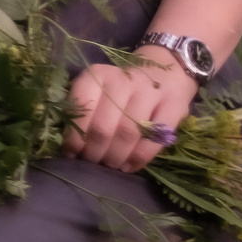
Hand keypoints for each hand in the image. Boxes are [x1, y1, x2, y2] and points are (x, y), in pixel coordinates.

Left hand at [65, 49, 196, 173]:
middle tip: (92, 163)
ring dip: (115, 157)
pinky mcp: (174, 105)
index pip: (81, 108)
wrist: (166, 74)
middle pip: (103, 127)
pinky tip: (129, 166)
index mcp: (98, 75)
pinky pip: (153, 140)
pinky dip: (139, 158)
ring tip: (110, 165)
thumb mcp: (98, 91)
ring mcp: (150, 92)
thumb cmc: (121, 91)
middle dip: (94, 152)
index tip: (71, 154)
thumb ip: (84, 112)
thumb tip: (68, 149)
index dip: (74, 137)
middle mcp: (123, 80)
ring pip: (128, 134)